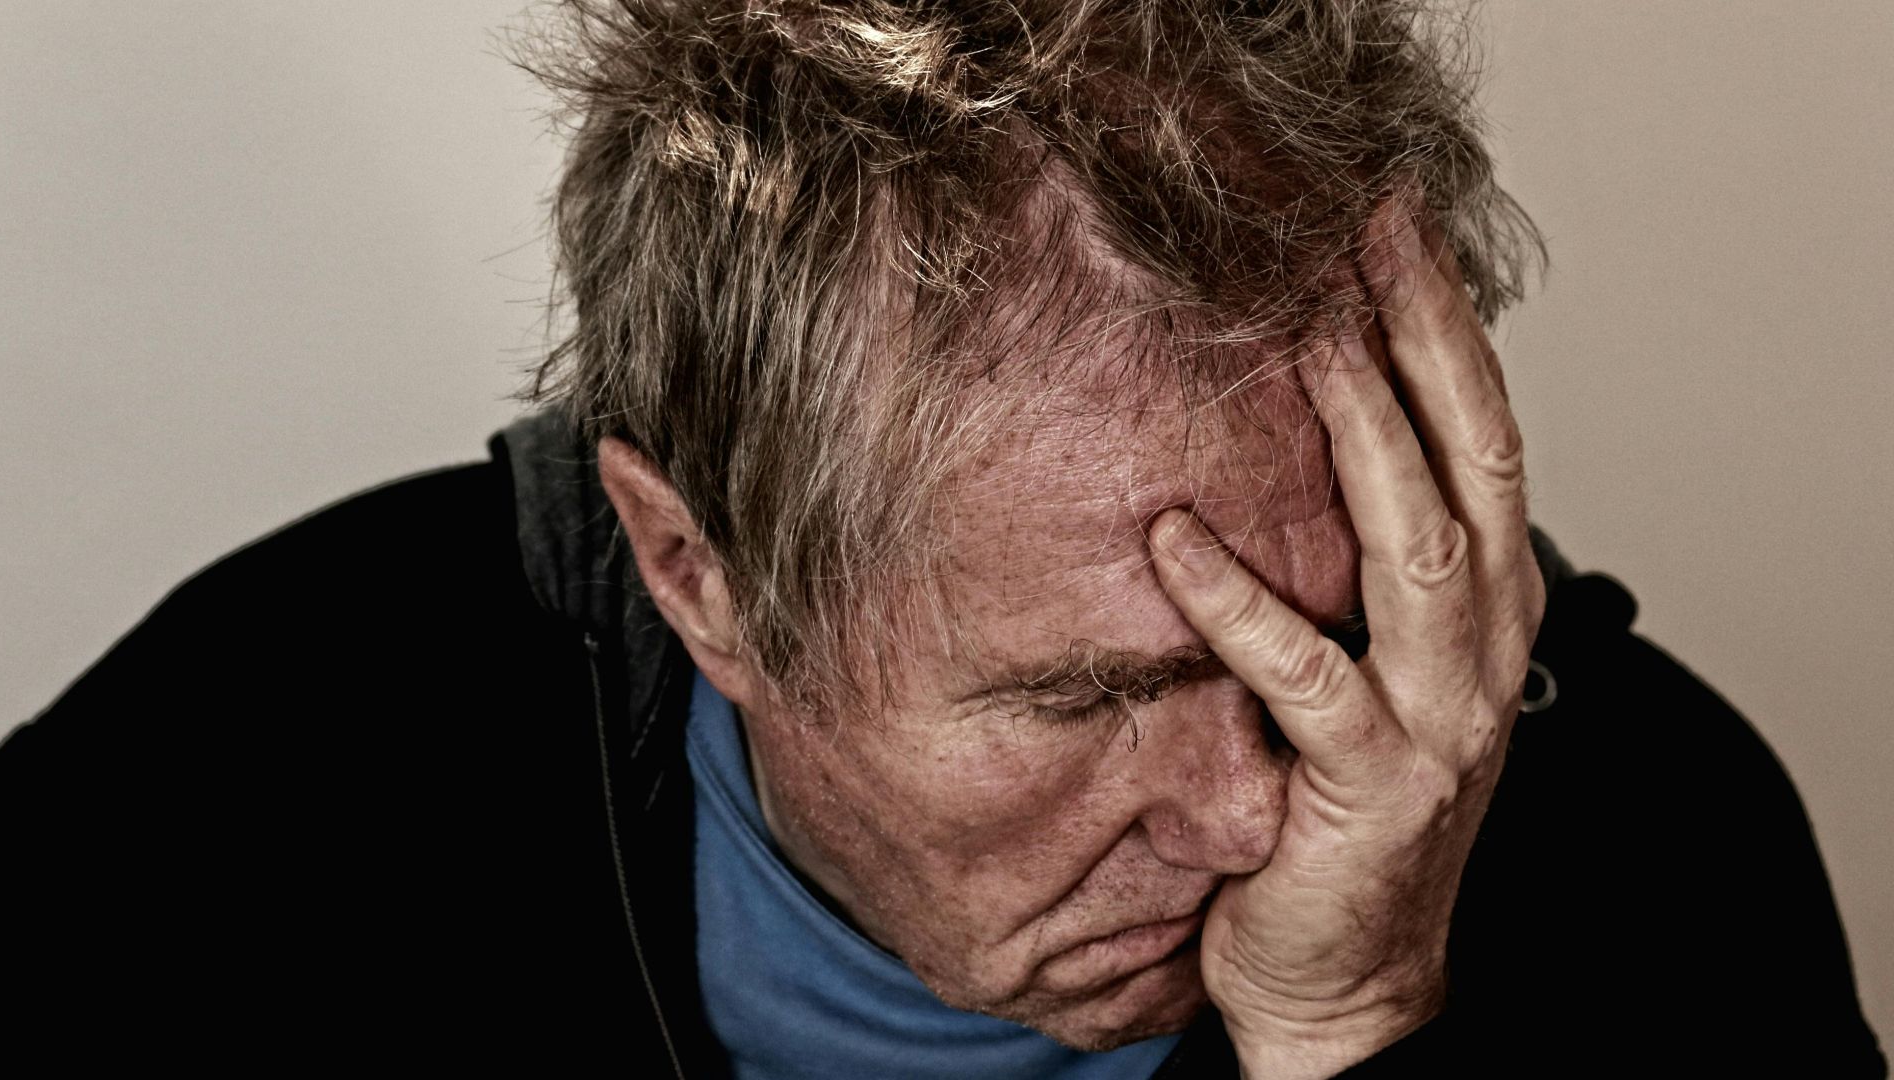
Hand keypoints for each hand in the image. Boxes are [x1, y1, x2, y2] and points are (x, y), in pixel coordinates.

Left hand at [1148, 192, 1545, 1077]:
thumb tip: (1281, 430)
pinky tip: (1175, 538)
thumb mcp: (1372, 659)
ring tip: (1305, 337)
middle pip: (1471, 457)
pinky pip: (1303, 672)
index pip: (1482, 434)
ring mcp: (1438, 713)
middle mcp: (1482, 642)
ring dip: (1362, 432)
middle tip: (1360, 235)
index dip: (1444, 325)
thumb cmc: (1342, 806)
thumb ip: (1355, 559)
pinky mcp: (1371, 781)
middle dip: (1420, 336)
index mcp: (1486, 601)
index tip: (1390, 228)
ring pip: (1417, 542)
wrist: (1347, 971)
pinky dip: (1240, 600)